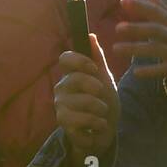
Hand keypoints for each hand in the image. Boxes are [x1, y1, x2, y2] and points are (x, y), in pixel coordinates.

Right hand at [54, 33, 119, 164]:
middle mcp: (62, 88)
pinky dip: (95, 125)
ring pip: (81, 102)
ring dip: (99, 111)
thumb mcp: (106, 79)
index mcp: (71, 74)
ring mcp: (60, 106)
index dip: (79, 60)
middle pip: (75, 79)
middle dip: (95, 88)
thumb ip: (97, 58)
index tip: (94, 69)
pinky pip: (81, 121)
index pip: (65, 58)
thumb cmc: (104, 102)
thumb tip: (90, 35)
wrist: (105, 132)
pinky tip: (96, 128)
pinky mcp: (63, 124)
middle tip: (103, 97)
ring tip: (102, 116)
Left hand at [114, 0, 166, 99]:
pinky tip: (137, 73)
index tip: (123, 1)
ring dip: (135, 49)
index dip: (140, 6)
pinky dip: (150, 71)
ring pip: (154, 49)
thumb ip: (165, 9)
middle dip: (135, 28)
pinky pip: (163, 70)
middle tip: (117, 28)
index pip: (157, 12)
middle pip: (154, 30)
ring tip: (117, 49)